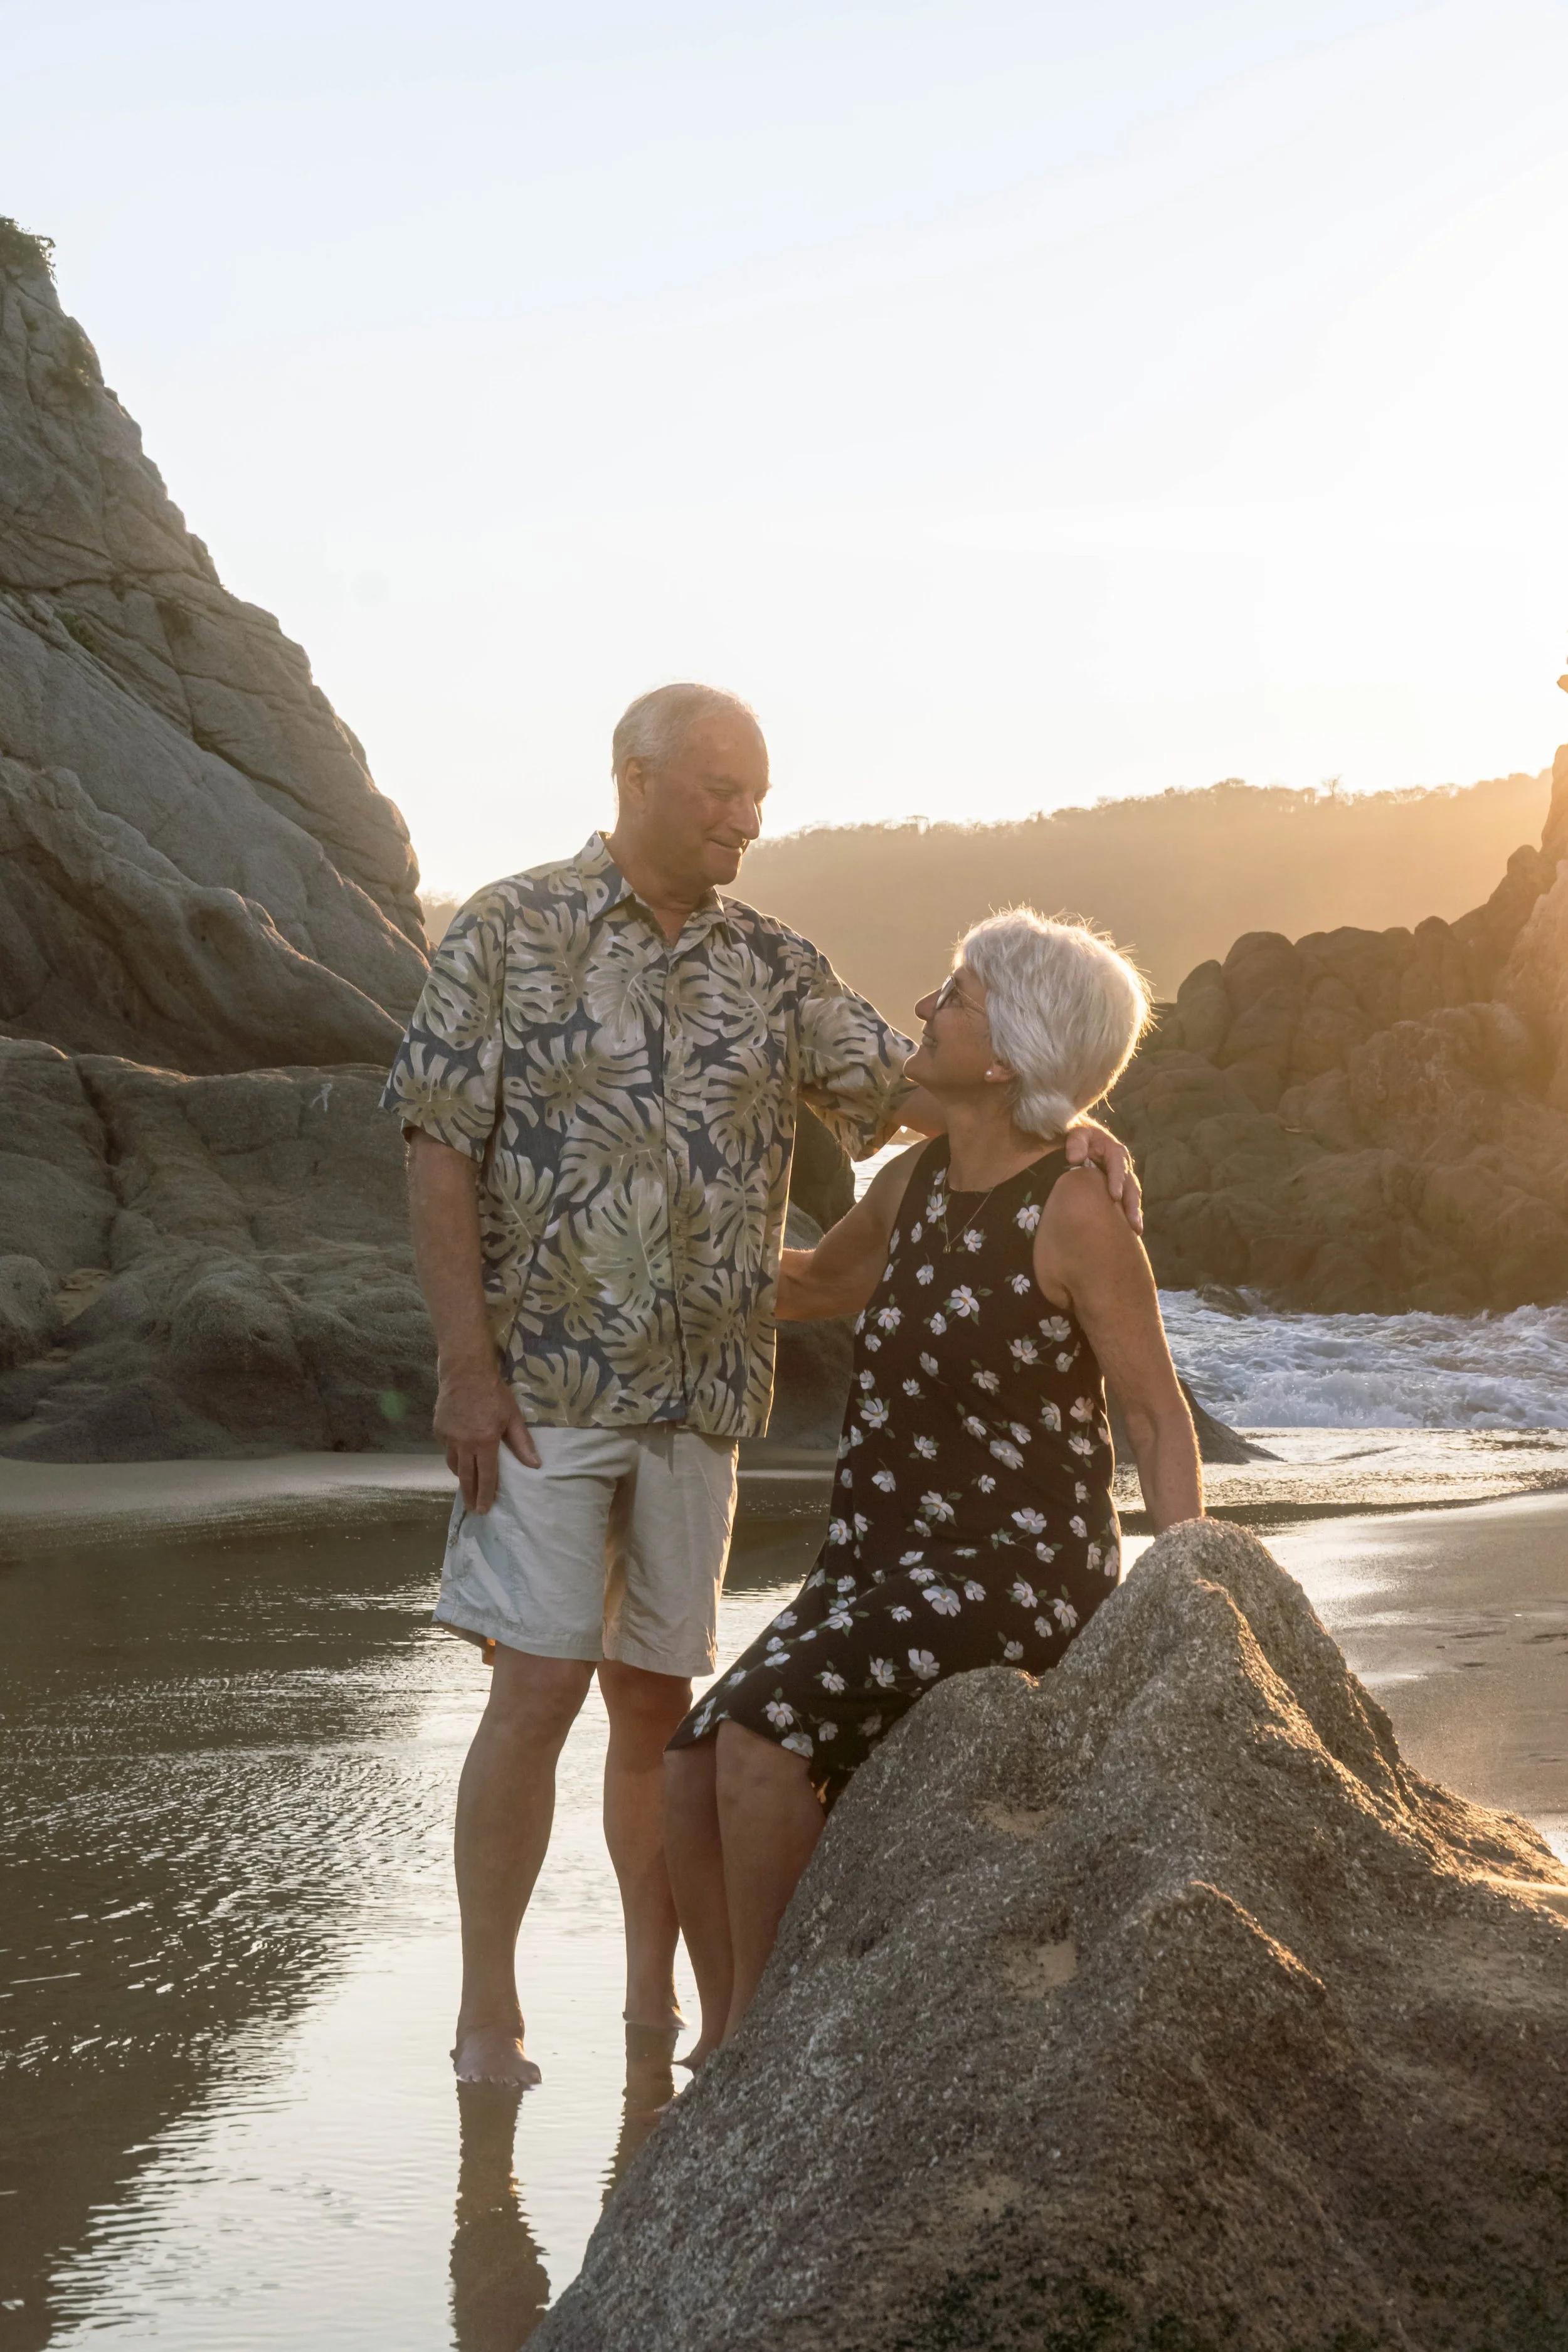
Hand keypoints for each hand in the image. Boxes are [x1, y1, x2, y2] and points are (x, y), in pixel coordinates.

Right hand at [433, 1358, 539, 1511]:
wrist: (465, 1372)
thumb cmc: (494, 1393)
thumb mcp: (513, 1417)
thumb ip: (522, 1443)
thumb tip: (535, 1465)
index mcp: (485, 1442)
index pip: (486, 1476)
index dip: (486, 1494)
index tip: (484, 1509)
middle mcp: (464, 1444)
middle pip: (466, 1477)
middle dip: (470, 1495)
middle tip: (472, 1509)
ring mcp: (448, 1438)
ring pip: (454, 1465)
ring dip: (461, 1476)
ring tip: (467, 1484)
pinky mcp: (438, 1430)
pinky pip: (446, 1449)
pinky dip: (454, 1455)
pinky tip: (460, 1454)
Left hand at [1065, 1119, 1143, 1234]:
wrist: (1082, 1138)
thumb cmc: (1079, 1136)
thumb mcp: (1077, 1133)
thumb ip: (1076, 1143)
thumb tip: (1074, 1159)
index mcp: (1115, 1151)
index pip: (1118, 1167)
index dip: (1117, 1181)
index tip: (1114, 1196)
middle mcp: (1123, 1166)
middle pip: (1131, 1186)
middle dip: (1132, 1205)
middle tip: (1132, 1223)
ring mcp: (1122, 1178)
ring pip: (1132, 1196)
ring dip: (1134, 1213)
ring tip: (1135, 1230)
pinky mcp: (1119, 1187)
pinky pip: (1126, 1201)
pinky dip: (1128, 1214)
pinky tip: (1129, 1230)